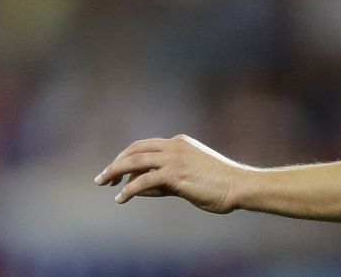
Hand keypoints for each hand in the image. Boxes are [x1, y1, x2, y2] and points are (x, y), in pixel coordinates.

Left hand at [94, 134, 242, 213]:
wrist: (238, 185)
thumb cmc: (218, 183)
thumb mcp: (190, 175)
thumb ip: (166, 179)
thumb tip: (141, 188)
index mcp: (180, 142)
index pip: (144, 146)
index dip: (126, 158)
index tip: (116, 173)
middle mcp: (175, 146)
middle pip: (135, 150)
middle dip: (115, 163)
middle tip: (102, 178)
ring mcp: (175, 158)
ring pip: (134, 161)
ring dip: (115, 172)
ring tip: (104, 184)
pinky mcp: (175, 174)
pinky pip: (143, 180)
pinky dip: (129, 189)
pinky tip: (121, 198)